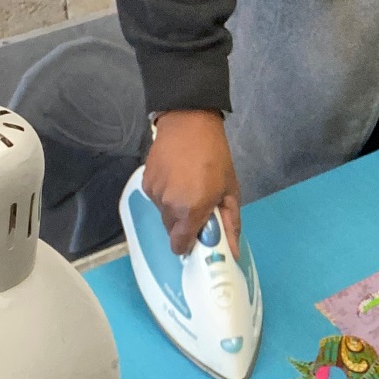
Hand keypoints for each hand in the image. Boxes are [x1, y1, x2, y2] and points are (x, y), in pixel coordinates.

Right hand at [143, 110, 240, 257]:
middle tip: (198, 205)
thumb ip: (230, 224)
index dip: (188, 244)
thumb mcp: (230, 190)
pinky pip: (156, 199)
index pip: (179, 245)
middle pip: (172, 230)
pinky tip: (175, 177)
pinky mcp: (145, 183)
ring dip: (175, 208)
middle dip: (184, 224)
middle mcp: (169, 206)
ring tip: (188, 185)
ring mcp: (155, 194)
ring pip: (164, 214)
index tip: (197, 237)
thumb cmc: (216, 157)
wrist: (189, 124)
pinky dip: (165, 194)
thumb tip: (232, 253)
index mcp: (192, 210)